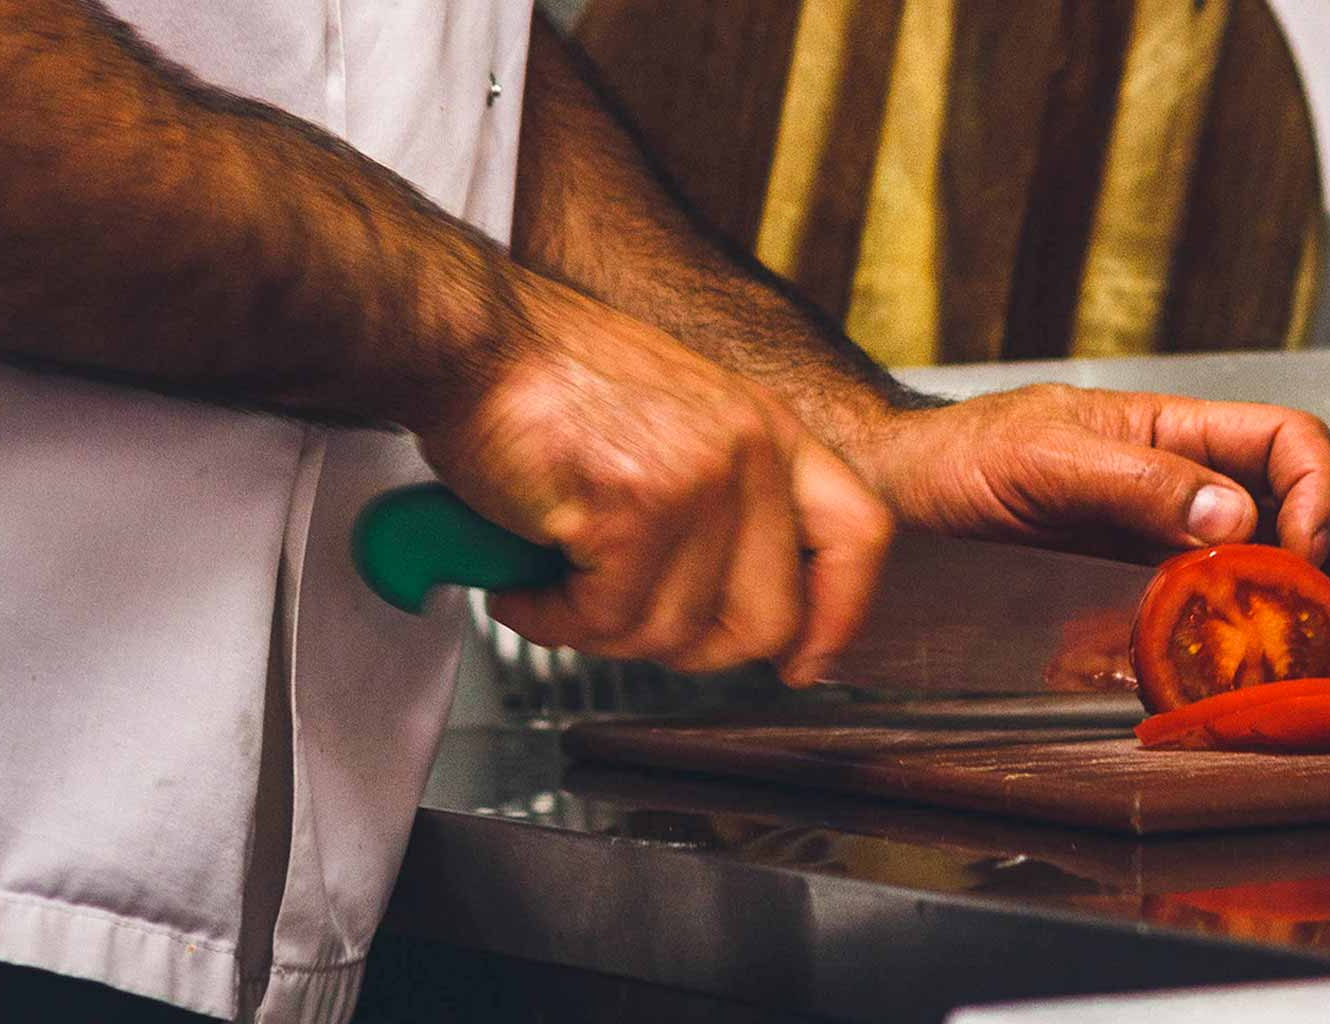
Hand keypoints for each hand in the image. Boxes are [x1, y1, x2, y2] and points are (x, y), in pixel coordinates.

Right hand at [417, 282, 892, 684]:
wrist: (469, 341)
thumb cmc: (552, 384)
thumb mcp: (680, 426)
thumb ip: (726, 505)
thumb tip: (741, 609)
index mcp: (771, 430)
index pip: (860, 534)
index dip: (839, 615)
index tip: (805, 663)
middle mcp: (750, 449)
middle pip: (767, 620)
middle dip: (686, 649)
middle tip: (622, 622)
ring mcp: (698, 476)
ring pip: (673, 632)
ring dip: (597, 631)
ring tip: (552, 585)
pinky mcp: (634, 505)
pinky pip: (605, 620)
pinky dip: (552, 619)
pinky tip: (524, 583)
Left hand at [854, 384, 1329, 610]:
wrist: (898, 496)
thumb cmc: (958, 454)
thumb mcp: (1045, 454)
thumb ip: (1139, 479)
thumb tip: (1229, 516)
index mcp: (1175, 430)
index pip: (1289, 443)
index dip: (1317, 493)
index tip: (1299, 552)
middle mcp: (1181, 485)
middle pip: (1295, 513)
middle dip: (1326, 565)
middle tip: (1321, 623)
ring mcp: (1159, 540)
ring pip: (1257, 570)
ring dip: (1282, 611)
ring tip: (1283, 655)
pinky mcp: (1130, 589)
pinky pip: (1197, 613)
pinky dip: (1218, 643)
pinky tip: (1212, 669)